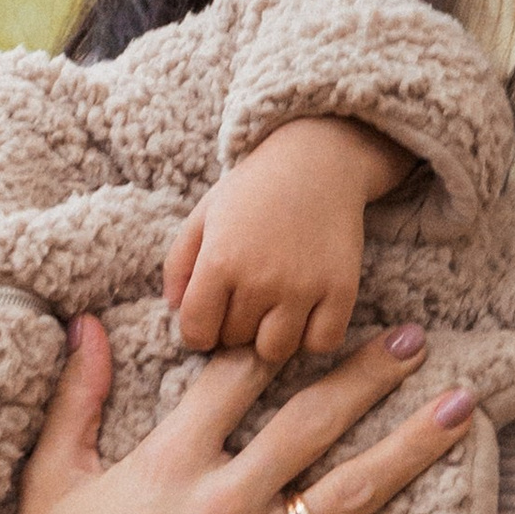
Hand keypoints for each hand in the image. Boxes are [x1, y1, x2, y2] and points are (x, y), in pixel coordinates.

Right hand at [0, 316, 485, 513]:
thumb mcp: (52, 479)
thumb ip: (76, 397)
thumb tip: (83, 321)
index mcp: (170, 458)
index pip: (236, 376)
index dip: (274, 336)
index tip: (311, 308)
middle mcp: (224, 498)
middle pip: (313, 418)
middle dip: (369, 373)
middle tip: (419, 337)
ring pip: (352, 491)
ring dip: (412, 447)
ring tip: (462, 408)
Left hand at [163, 115, 415, 364]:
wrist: (317, 162)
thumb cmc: (253, 190)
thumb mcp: (204, 216)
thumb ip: (179, 263)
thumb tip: (173, 309)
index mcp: (220, 261)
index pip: (196, 331)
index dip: (199, 331)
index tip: (210, 317)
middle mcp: (260, 280)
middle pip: (235, 341)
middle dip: (234, 326)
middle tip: (246, 298)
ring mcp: (303, 288)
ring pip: (275, 351)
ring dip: (269, 337)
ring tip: (273, 309)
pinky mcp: (341, 291)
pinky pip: (322, 344)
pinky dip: (311, 337)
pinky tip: (305, 313)